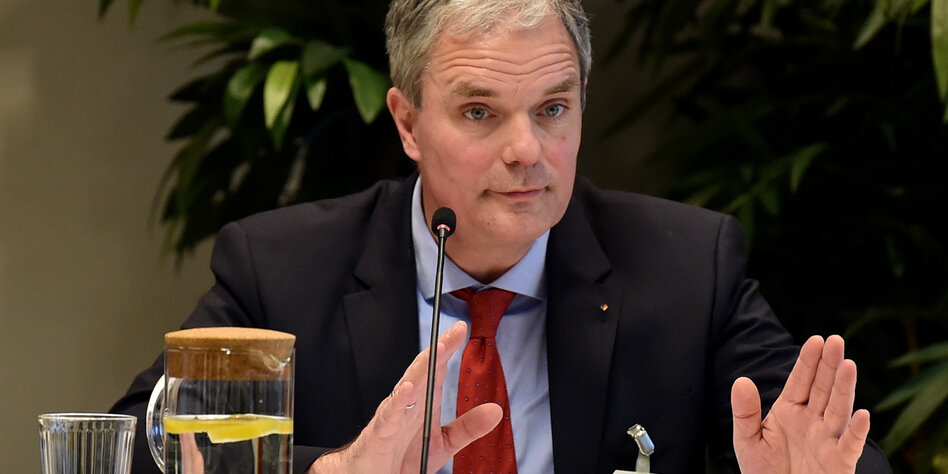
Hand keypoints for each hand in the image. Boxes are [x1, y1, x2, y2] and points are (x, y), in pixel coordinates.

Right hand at [309, 321, 501, 473]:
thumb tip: (496, 411)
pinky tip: (408, 388)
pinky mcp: (380, 434)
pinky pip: (389, 416)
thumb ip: (468, 427)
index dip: (448, 349)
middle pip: (423, 372)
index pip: (436, 370)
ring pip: (407, 386)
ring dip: (422, 368)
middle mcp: (407, 405)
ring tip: (438, 350)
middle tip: (453, 332)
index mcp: (422, 404)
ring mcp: (392, 417)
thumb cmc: (402, 459)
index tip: (461, 328)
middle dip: (438, 351)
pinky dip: (397, 402)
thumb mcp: (443, 443)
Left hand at [731, 335, 870, 472]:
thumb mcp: (747, 440)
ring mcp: (827, 439)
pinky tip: (863, 415)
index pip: (800, 381)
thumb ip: (745, 412)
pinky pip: (849, 445)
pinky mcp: (839, 462)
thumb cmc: (764, 471)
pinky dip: (856, 431)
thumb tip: (741, 381)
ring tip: (849, 365)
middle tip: (836, 340)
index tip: (815, 340)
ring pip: (838, 410)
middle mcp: (812, 421)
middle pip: (823, 389)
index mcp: (790, 411)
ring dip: (844, 389)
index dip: (808, 361)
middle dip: (829, 365)